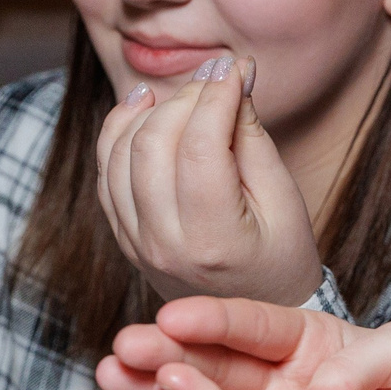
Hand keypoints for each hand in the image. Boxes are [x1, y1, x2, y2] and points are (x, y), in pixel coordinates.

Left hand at [95, 55, 322, 305]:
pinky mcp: (123, 235)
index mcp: (214, 241)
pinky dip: (119, 130)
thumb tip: (233, 76)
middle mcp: (164, 245)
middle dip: (184, 98)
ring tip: (187, 93)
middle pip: (153, 145)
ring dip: (150, 110)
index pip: (200, 149)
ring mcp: (135, 243)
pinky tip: (145, 106)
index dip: (215, 97)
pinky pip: (106, 171)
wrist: (250, 320)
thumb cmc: (280, 259)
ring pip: (120, 153)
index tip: (235, 69)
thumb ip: (252, 138)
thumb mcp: (284, 201)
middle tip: (216, 80)